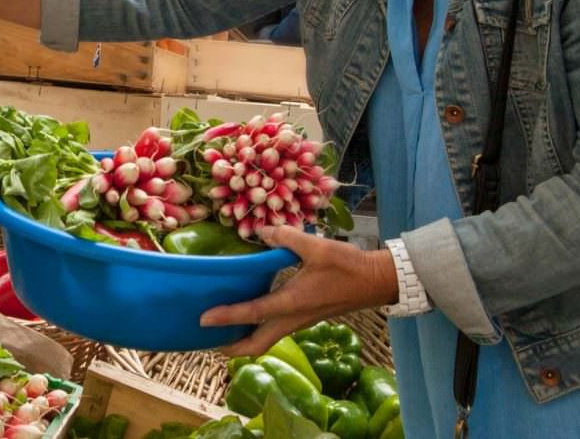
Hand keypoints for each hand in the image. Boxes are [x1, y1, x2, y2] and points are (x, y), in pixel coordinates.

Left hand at [198, 226, 397, 356]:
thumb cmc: (347, 265)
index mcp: (292, 302)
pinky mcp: (306, 317)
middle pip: (258, 344)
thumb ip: (285, 237)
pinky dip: (258, 329)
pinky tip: (249, 314)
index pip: (253, 313)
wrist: (376, 281)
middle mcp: (293, 318)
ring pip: (267, 340)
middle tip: (208, 341)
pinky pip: (276, 330)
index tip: (203, 320)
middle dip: (232, 348)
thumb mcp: (315, 246)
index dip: (226, 317)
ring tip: (221, 331)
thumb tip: (260, 232)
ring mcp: (300, 321)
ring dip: (244, 340)